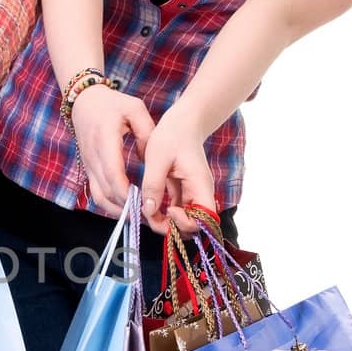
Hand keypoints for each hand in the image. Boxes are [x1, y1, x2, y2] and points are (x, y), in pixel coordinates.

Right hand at [71, 85, 155, 216]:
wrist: (84, 102)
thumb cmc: (112, 103)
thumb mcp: (135, 108)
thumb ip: (146, 131)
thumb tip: (151, 159)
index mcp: (104, 139)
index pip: (112, 172)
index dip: (125, 191)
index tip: (142, 201)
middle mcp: (93, 155)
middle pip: (106, 190)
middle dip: (125, 206)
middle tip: (147, 215)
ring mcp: (88, 164)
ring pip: (99, 196)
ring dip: (116, 209)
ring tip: (136, 217)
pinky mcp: (88, 169)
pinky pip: (96, 193)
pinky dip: (109, 204)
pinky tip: (125, 209)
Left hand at [139, 109, 216, 235]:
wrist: (183, 122)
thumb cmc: (173, 135)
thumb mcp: (157, 158)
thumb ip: (153, 185)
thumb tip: (148, 210)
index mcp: (200, 185)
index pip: (205, 219)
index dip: (187, 222)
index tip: (168, 209)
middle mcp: (200, 193)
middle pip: (194, 226)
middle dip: (173, 228)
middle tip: (151, 216)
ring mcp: (192, 194)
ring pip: (183, 221)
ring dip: (165, 223)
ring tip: (146, 210)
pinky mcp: (182, 193)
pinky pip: (175, 212)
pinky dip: (162, 214)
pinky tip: (148, 206)